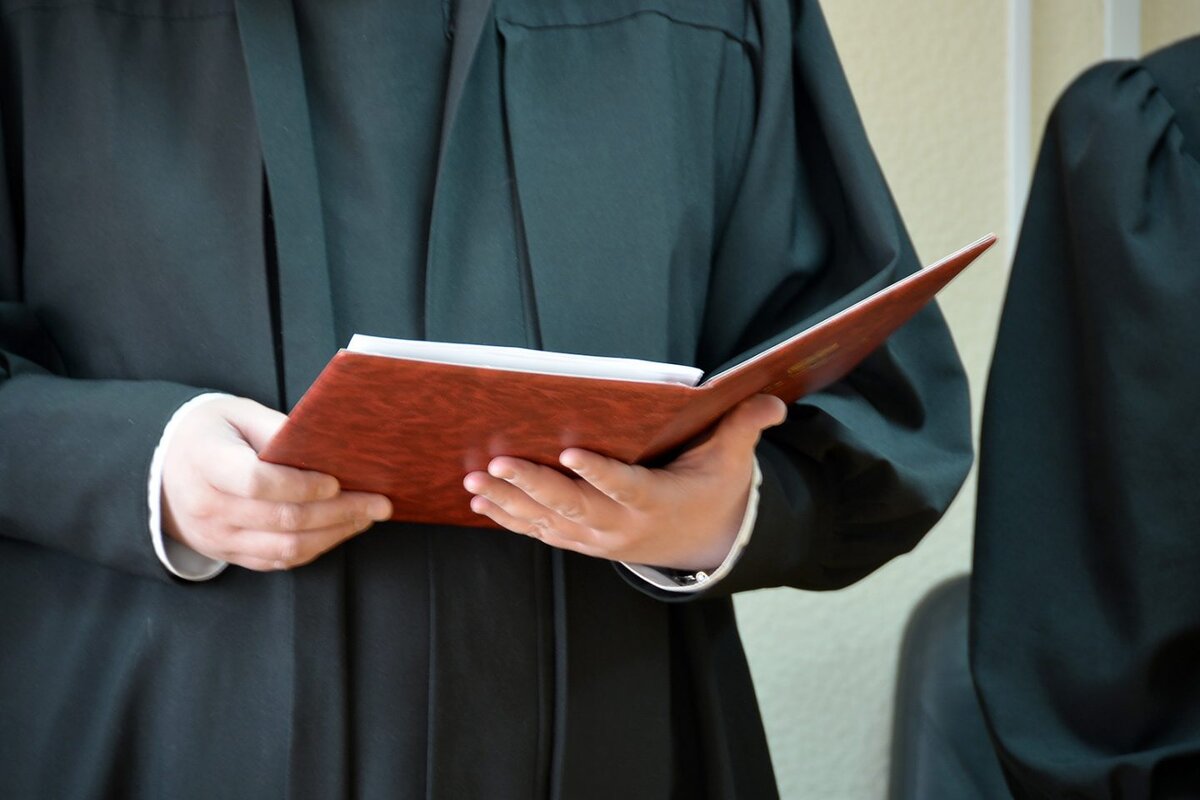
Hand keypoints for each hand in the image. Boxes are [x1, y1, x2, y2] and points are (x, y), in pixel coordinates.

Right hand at [161, 396, 392, 570]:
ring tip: (368, 516)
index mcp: (206, 462)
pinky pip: (278, 560)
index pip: (257, 482)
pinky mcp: (228, 554)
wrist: (162, 470)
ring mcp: (217, 537)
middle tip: (378, 502)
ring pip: (285, 547)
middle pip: (282, 519)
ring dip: (335, 534)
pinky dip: (316, 548)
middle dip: (339, 512)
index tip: (336, 480)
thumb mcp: (237, 414)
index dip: (300, 485)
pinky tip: (342, 530)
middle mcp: (207, 507)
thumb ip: (278, 429)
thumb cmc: (210, 433)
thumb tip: (327, 444)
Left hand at [463, 394, 785, 570]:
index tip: (569, 455)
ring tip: (474, 481)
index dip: (597, 474)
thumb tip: (775, 400)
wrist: (704, 543)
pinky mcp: (584, 542)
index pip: (624, 487)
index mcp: (656, 501)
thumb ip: (746, 427)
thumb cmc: (712, 491)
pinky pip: (542, 533)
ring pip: (548, 522)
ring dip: (509, 503)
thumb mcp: (732, 461)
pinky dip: (510, 519)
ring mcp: (599, 539)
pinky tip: (480, 502)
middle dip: (531, 485)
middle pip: (573, 506)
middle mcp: (622, 525)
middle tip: (494, 464)